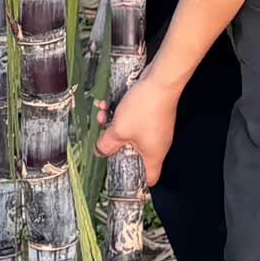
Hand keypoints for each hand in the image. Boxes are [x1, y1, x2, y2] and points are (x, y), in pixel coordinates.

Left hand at [96, 67, 178, 185]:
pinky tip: (107, 103)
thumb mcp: (119, 129)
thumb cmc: (143, 110)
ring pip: (131, 134)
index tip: (119, 174)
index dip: (135, 180)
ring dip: (114, 125)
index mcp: (153, 155)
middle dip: (115, 145)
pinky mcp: (153, 113)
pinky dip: (122, 114)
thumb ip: (106, 144)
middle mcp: (157, 144)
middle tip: (102, 138)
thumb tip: (99, 152)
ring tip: (102, 113)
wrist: (160, 80)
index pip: (150, 179)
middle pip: (135, 154)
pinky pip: (135, 120)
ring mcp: (156, 127)